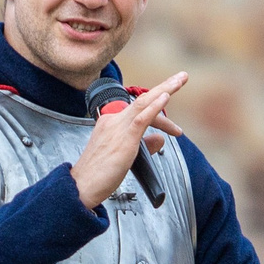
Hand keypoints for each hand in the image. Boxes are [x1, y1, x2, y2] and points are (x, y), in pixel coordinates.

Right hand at [72, 72, 187, 208]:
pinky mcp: (123, 138)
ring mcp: (118, 127)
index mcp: (111, 123)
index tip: (173, 127)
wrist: (82, 186)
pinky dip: (155, 106)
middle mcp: (113, 120)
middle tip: (181, 77)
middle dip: (165, 87)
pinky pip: (141, 118)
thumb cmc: (99, 175)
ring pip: (144, 102)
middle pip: (143, 99)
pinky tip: (166, 97)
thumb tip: (160, 139)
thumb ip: (144, 145)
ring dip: (165, 89)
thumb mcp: (125, 157)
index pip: (139, 111)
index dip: (160, 114)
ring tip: (181, 80)